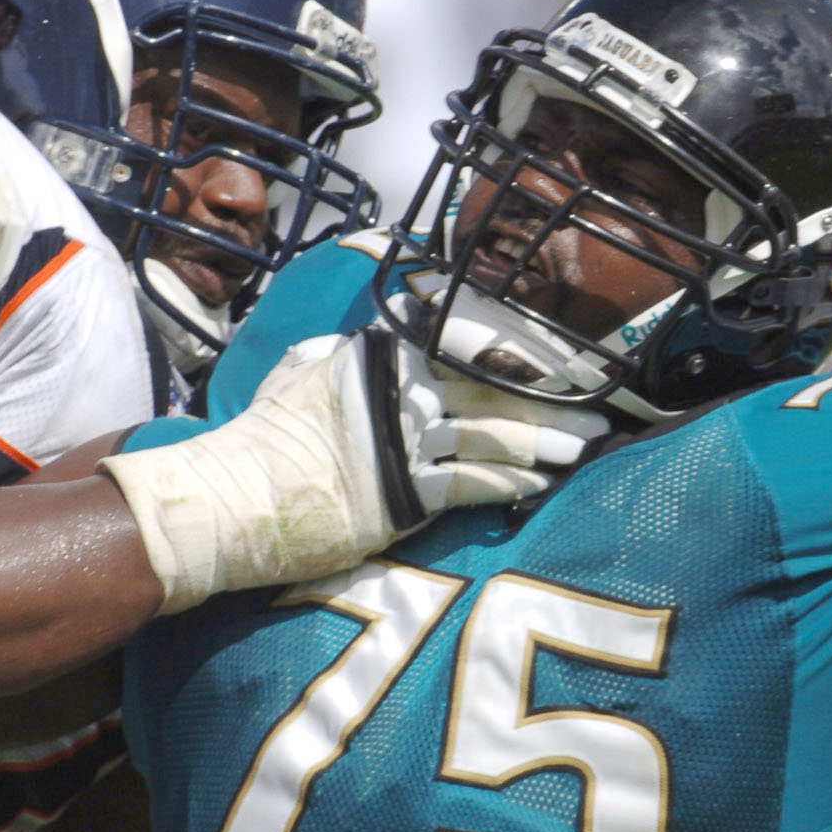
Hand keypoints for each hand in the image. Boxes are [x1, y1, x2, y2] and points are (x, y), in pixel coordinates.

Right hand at [101, 328, 604, 612]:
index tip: (566, 357)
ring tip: (585, 447)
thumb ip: (352, 351)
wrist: (231, 497)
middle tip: (600, 404)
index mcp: (378, 352)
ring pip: (494, 433)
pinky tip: (541, 483)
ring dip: (547, 442)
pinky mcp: (401, 495)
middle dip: (553, 396)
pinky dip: (512, 481)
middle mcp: (396, 388)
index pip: (468, 337)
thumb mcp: (303, 366)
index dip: (524, 347)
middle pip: (494, 386)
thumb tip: (383, 334)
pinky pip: (472, 484)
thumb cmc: (262, 436)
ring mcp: (400, 441)